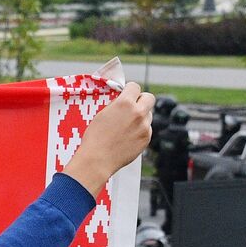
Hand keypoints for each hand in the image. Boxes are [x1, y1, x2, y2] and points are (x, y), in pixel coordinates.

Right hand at [63, 82, 153, 196]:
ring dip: (141, 117)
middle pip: (149, 98)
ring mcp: (144, 127)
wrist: (98, 159)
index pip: (135, 87)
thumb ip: (117, 105)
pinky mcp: (146, 139)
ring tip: (126, 126)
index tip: (127, 93)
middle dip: (142, 99)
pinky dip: (140, 131)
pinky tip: (128, 137)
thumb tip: (124, 100)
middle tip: (134, 105)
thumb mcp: (102, 113)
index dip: (130, 90)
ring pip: (148, 115)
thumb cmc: (95, 138)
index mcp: (125, 103)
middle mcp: (138, 113)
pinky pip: (147, 129)